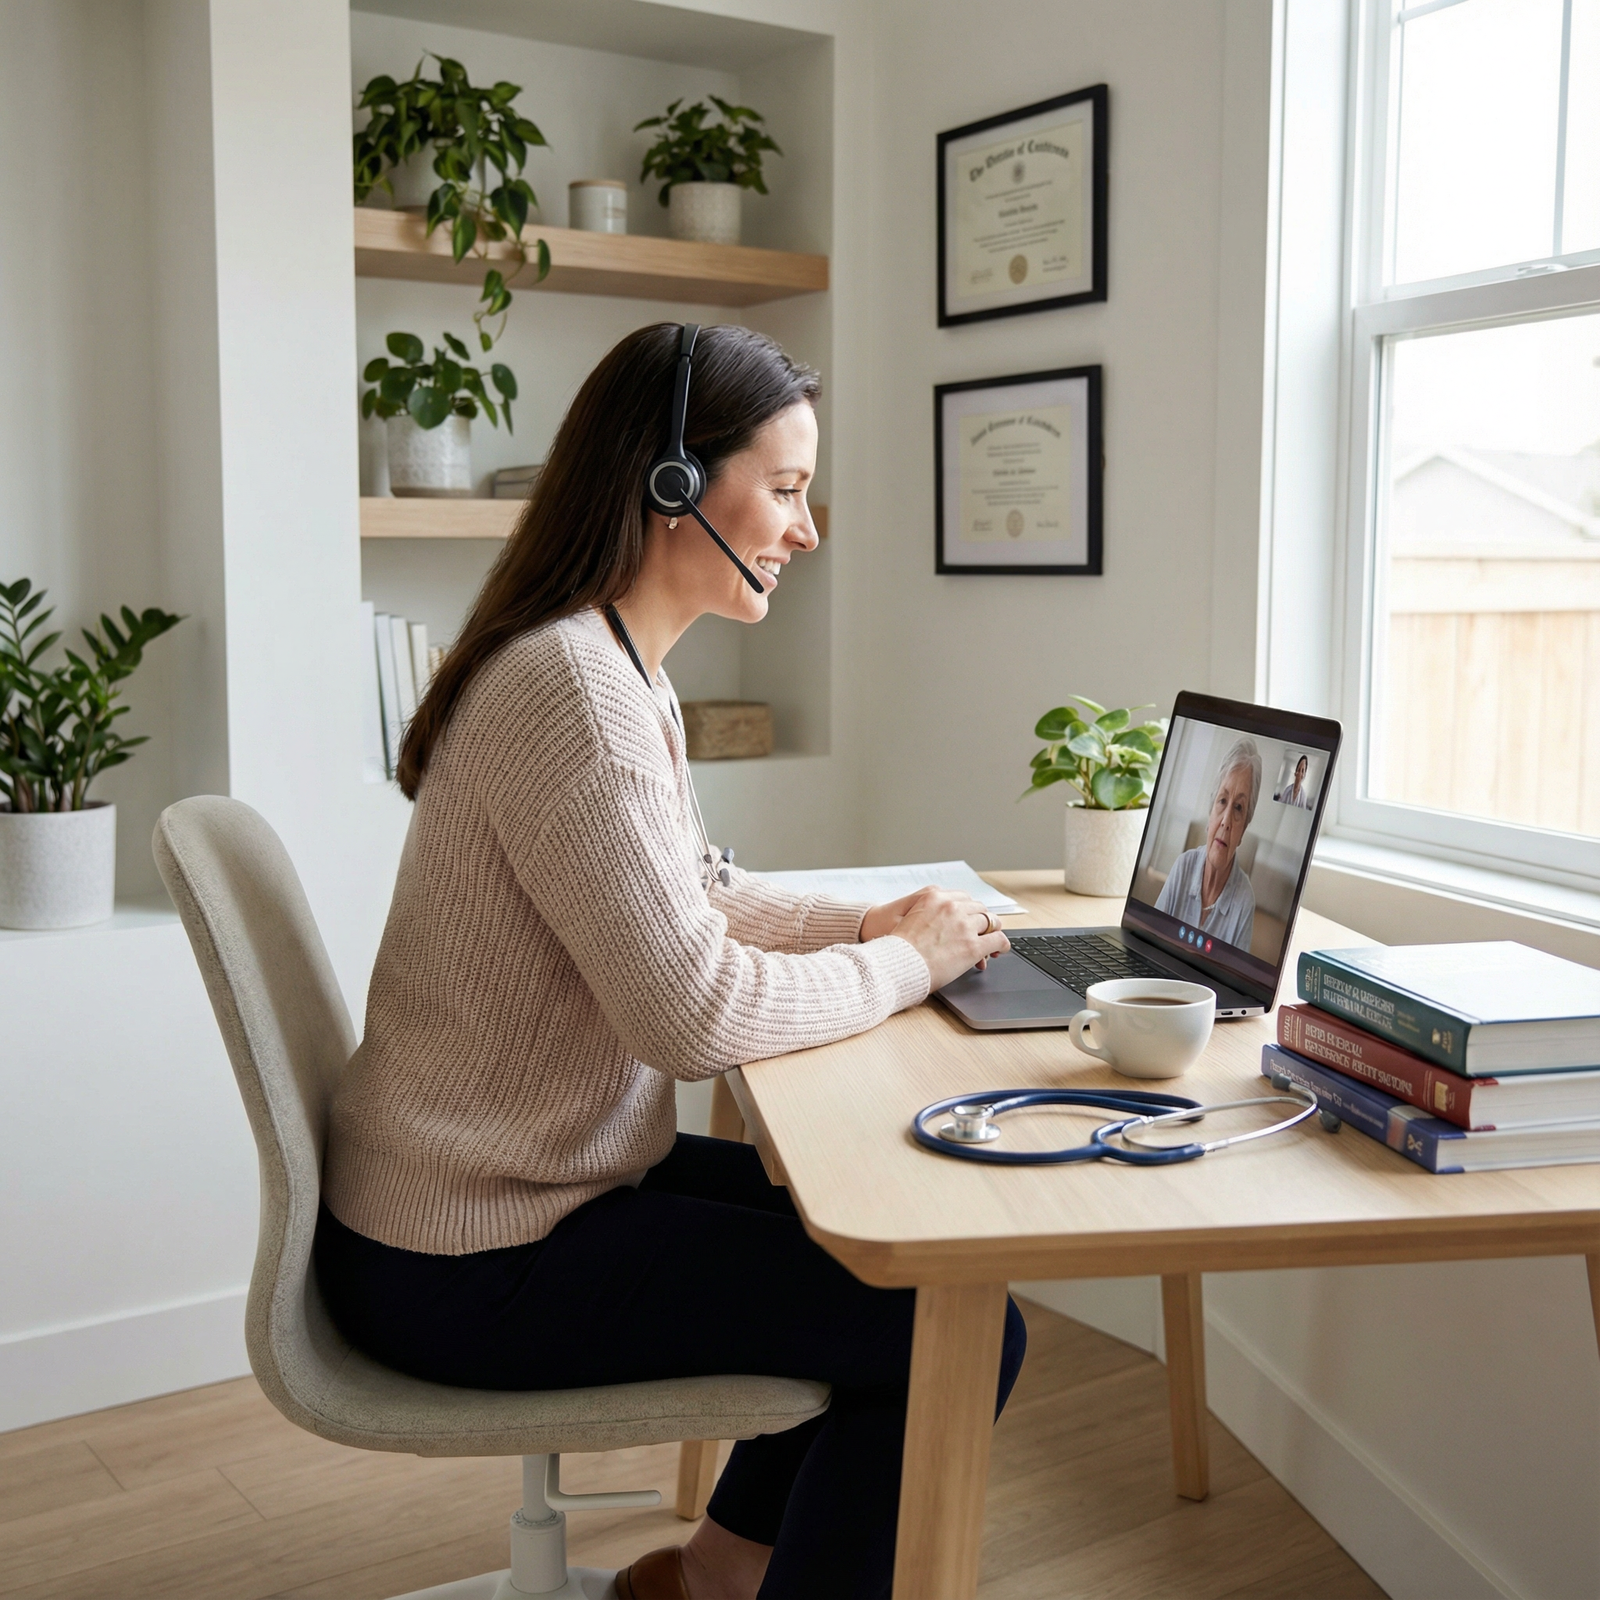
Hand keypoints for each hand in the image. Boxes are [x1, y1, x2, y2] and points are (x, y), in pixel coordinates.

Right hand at [863, 886, 1009, 989]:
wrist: (897, 964)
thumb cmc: (899, 947)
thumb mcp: (910, 917)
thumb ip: (928, 913)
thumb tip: (941, 924)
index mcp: (934, 897)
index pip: (963, 898)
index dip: (969, 911)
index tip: (970, 919)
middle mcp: (951, 907)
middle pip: (978, 908)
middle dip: (980, 920)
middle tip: (981, 932)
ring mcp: (964, 926)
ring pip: (991, 921)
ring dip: (992, 931)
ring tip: (992, 941)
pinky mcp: (973, 945)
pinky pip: (998, 940)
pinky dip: (1002, 944)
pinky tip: (1000, 950)